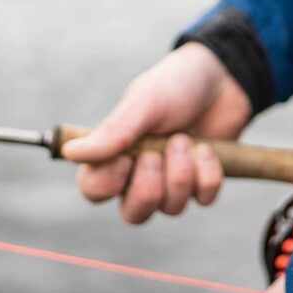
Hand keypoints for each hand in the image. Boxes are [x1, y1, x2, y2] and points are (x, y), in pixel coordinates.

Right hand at [62, 42, 250, 223]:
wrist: (223, 78)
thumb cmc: (175, 85)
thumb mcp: (143, 102)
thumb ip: (112, 132)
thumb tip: (69, 153)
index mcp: (115, 153)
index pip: (94, 190)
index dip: (107, 182)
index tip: (125, 157)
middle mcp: (140, 174)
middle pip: (134, 214)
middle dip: (148, 189)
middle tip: (156, 155)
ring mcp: (172, 181)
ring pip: (171, 208)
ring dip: (180, 173)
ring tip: (184, 140)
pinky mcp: (202, 183)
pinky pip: (203, 198)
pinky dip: (207, 174)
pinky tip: (207, 149)